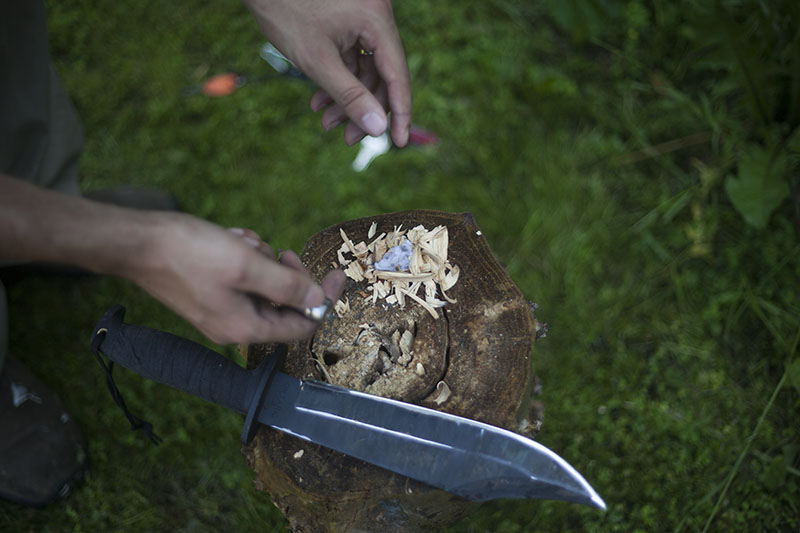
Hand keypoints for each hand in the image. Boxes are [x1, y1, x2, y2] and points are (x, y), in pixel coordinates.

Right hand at [129, 213, 345, 343]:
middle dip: (284, 273)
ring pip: (263, 284)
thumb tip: (317, 300)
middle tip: (280, 251)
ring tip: (240, 243)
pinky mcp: (210, 291)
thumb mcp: (246, 265)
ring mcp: (220, 309)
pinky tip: (228, 240)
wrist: (137, 242)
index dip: (323, 299)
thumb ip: (286, 285)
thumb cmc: (188, 253)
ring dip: (260, 259)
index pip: (302, 326)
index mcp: (245, 328)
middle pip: (283, 304)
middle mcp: (234, 326)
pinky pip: (242, 275)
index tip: (336, 273)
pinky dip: (242, 255)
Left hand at [244, 0, 411, 146]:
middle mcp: (376, 17)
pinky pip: (351, 59)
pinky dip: (337, 81)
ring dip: (346, 99)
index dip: (400, 112)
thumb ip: (349, 96)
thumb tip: (377, 129)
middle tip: (347, 139)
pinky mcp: (347, 23)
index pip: (398, 75)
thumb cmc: (284, 11)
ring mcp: (362, 20)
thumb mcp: (317, 60)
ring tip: (325, 121)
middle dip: (363, 109)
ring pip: (365, 71)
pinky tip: (318, 101)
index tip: (398, 142)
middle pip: (382, 76)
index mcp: (376, 20)